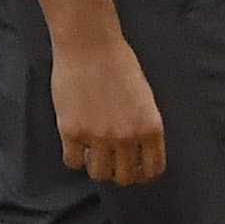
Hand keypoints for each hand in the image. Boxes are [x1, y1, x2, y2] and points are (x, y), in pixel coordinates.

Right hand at [54, 32, 166, 184]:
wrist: (90, 47)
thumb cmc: (119, 64)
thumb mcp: (145, 97)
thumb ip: (143, 125)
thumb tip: (138, 149)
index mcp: (151, 128)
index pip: (153, 169)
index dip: (144, 173)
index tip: (137, 170)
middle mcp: (127, 137)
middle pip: (125, 177)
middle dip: (120, 173)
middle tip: (113, 163)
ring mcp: (98, 137)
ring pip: (99, 174)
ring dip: (97, 167)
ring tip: (94, 154)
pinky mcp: (71, 132)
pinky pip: (73, 162)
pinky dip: (75, 158)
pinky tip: (76, 146)